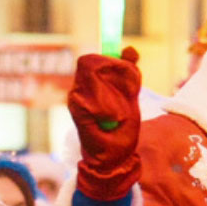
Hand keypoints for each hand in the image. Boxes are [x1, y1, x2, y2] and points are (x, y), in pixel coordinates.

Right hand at [68, 48, 142, 200]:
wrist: (114, 158)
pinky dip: (110, 107)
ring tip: (121, 111)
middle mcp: (79, 89)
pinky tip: (114, 119)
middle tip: (130, 93)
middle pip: (93, 63)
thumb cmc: (121, 128)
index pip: (93, 59)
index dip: (113, 61)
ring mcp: (76, 99)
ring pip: (95, 77)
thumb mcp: (130, 94)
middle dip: (118, 74)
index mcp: (89, 84)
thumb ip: (128, 71)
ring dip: (116, 92)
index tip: (130, 73)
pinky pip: (95, 99)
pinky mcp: (78, 112)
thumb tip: (130, 48)